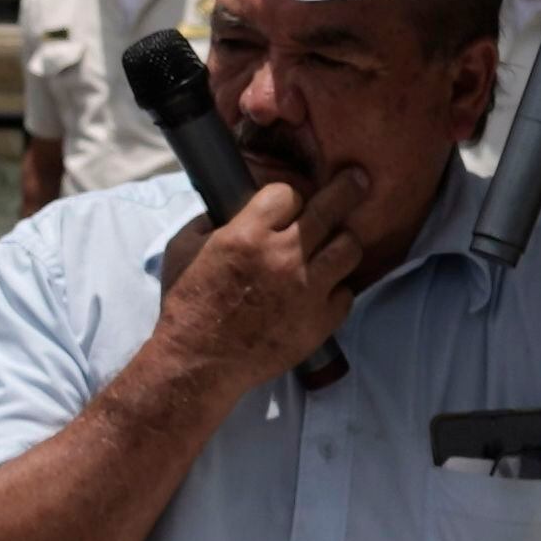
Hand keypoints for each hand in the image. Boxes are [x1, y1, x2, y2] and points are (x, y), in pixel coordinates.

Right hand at [152, 167, 371, 398]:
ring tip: (337, 243)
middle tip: (358, 178)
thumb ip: (209, 221)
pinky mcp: (321, 320)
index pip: (287, 193)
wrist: (200, 361)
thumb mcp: (182, 250)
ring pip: (349, 248)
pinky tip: (323, 289)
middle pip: (330, 208)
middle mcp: (283, 256)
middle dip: (347, 188)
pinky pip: (347, 293)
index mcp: (247, 235)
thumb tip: (230, 207)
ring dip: (342, 241)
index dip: (287, 196)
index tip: (288, 202)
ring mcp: (308, 289)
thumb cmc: (187, 304)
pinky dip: (336, 289)